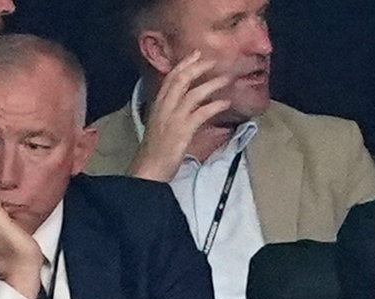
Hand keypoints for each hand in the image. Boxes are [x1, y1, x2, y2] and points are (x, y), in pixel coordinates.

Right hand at [130, 51, 232, 180]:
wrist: (149, 167)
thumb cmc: (155, 151)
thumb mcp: (159, 126)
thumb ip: (169, 113)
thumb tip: (183, 107)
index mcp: (158, 104)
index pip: (171, 77)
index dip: (184, 64)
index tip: (196, 55)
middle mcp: (165, 106)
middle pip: (181, 79)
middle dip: (198, 67)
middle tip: (212, 61)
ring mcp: (174, 117)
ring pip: (193, 93)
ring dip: (211, 84)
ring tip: (225, 79)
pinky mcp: (183, 130)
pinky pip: (201, 113)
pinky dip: (214, 106)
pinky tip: (225, 103)